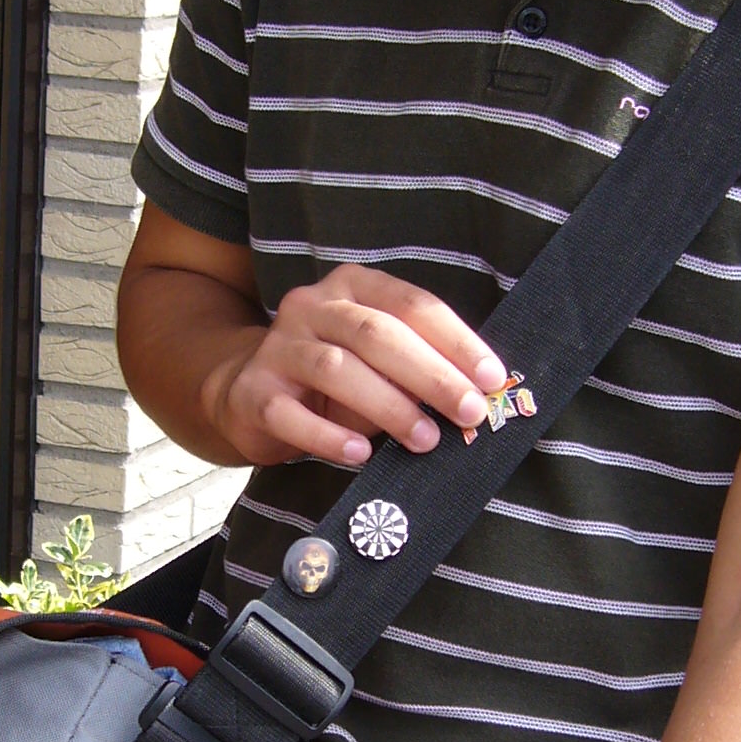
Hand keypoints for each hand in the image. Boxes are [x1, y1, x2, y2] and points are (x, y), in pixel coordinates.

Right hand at [204, 264, 508, 468]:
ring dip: (388, 406)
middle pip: (376, 333)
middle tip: (469, 412)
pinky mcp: (254, 392)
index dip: (456, 340)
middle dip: (431, 374)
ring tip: (425, 440)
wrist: (248, 395)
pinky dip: (329, 437)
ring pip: (336, 369)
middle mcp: (312, 307)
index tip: (492, 378)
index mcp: (352, 287)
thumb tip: (472, 400)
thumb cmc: (332, 379)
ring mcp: (278, 347)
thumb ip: (416, 370)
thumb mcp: (377, 361)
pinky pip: (290, 414)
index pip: (411, 304)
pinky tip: (360, 454)